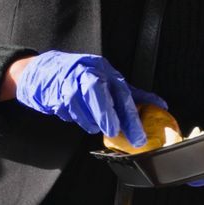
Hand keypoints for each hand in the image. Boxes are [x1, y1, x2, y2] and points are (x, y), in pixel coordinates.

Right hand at [12, 51, 163, 145]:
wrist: (43, 71)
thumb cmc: (80, 76)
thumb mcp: (109, 80)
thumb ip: (133, 94)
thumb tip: (160, 105)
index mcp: (104, 69)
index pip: (120, 93)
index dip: (130, 116)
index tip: (137, 135)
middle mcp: (85, 71)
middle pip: (96, 91)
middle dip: (105, 115)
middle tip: (112, 132)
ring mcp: (67, 80)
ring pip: (78, 102)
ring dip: (88, 119)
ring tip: (94, 127)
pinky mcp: (52, 91)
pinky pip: (65, 109)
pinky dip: (73, 117)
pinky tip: (75, 117)